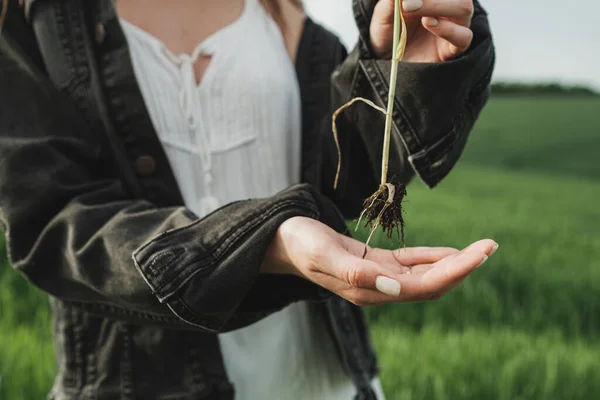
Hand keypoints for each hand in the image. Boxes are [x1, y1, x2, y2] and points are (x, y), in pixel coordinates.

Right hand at [262, 217, 497, 305]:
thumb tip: (396, 288)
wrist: (281, 240)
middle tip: (490, 245)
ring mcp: (377, 277)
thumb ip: (358, 272)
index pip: (422, 286)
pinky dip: (431, 257)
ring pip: (423, 275)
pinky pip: (409, 264)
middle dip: (462, 267)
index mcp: (369, 290)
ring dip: (452, 263)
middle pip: (430, 284)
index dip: (454, 272)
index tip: (480, 253)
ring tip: (480, 248)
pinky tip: (449, 251)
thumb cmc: (299, 243)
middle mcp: (378, 288)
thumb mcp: (324, 254)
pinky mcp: (373, 264)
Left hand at [369, 0, 474, 61]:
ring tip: (416, 13)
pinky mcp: (453, 48)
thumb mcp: (383, 15)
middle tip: (407, 4)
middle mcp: (446, 7)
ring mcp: (453, 26)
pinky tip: (430, 24)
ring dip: (439, 6)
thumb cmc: (386, 34)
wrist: (385, 62)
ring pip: (463, 8)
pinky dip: (449, 29)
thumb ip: (391, 1)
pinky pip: (464, 36)